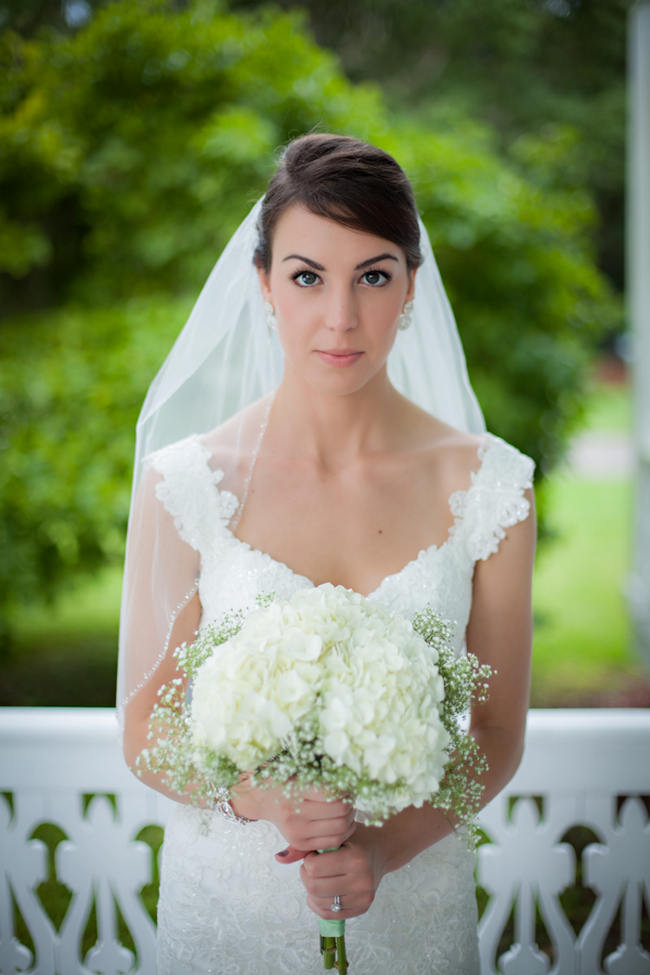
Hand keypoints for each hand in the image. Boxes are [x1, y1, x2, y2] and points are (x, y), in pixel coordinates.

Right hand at [231, 776, 355, 851]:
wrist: (263, 798)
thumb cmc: (285, 781)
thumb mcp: (301, 773)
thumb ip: (324, 780)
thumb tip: (351, 783)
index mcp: (296, 792)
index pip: (334, 795)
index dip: (346, 790)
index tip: (347, 786)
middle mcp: (295, 815)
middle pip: (341, 813)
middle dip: (351, 804)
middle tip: (349, 797)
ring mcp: (297, 832)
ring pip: (340, 829)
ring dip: (351, 818)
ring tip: (347, 809)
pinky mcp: (301, 843)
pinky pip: (333, 842)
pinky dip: (344, 832)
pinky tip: (342, 822)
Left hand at [280, 825, 387, 920]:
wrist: (381, 849)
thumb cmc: (354, 838)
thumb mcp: (333, 835)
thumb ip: (304, 846)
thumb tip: (278, 858)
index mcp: (355, 858)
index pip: (314, 868)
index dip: (308, 861)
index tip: (314, 855)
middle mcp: (362, 879)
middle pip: (315, 888)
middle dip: (307, 877)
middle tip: (313, 867)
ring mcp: (364, 896)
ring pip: (320, 903)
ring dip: (312, 891)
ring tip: (319, 878)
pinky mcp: (363, 908)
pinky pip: (330, 914)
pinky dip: (319, 904)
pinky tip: (323, 892)